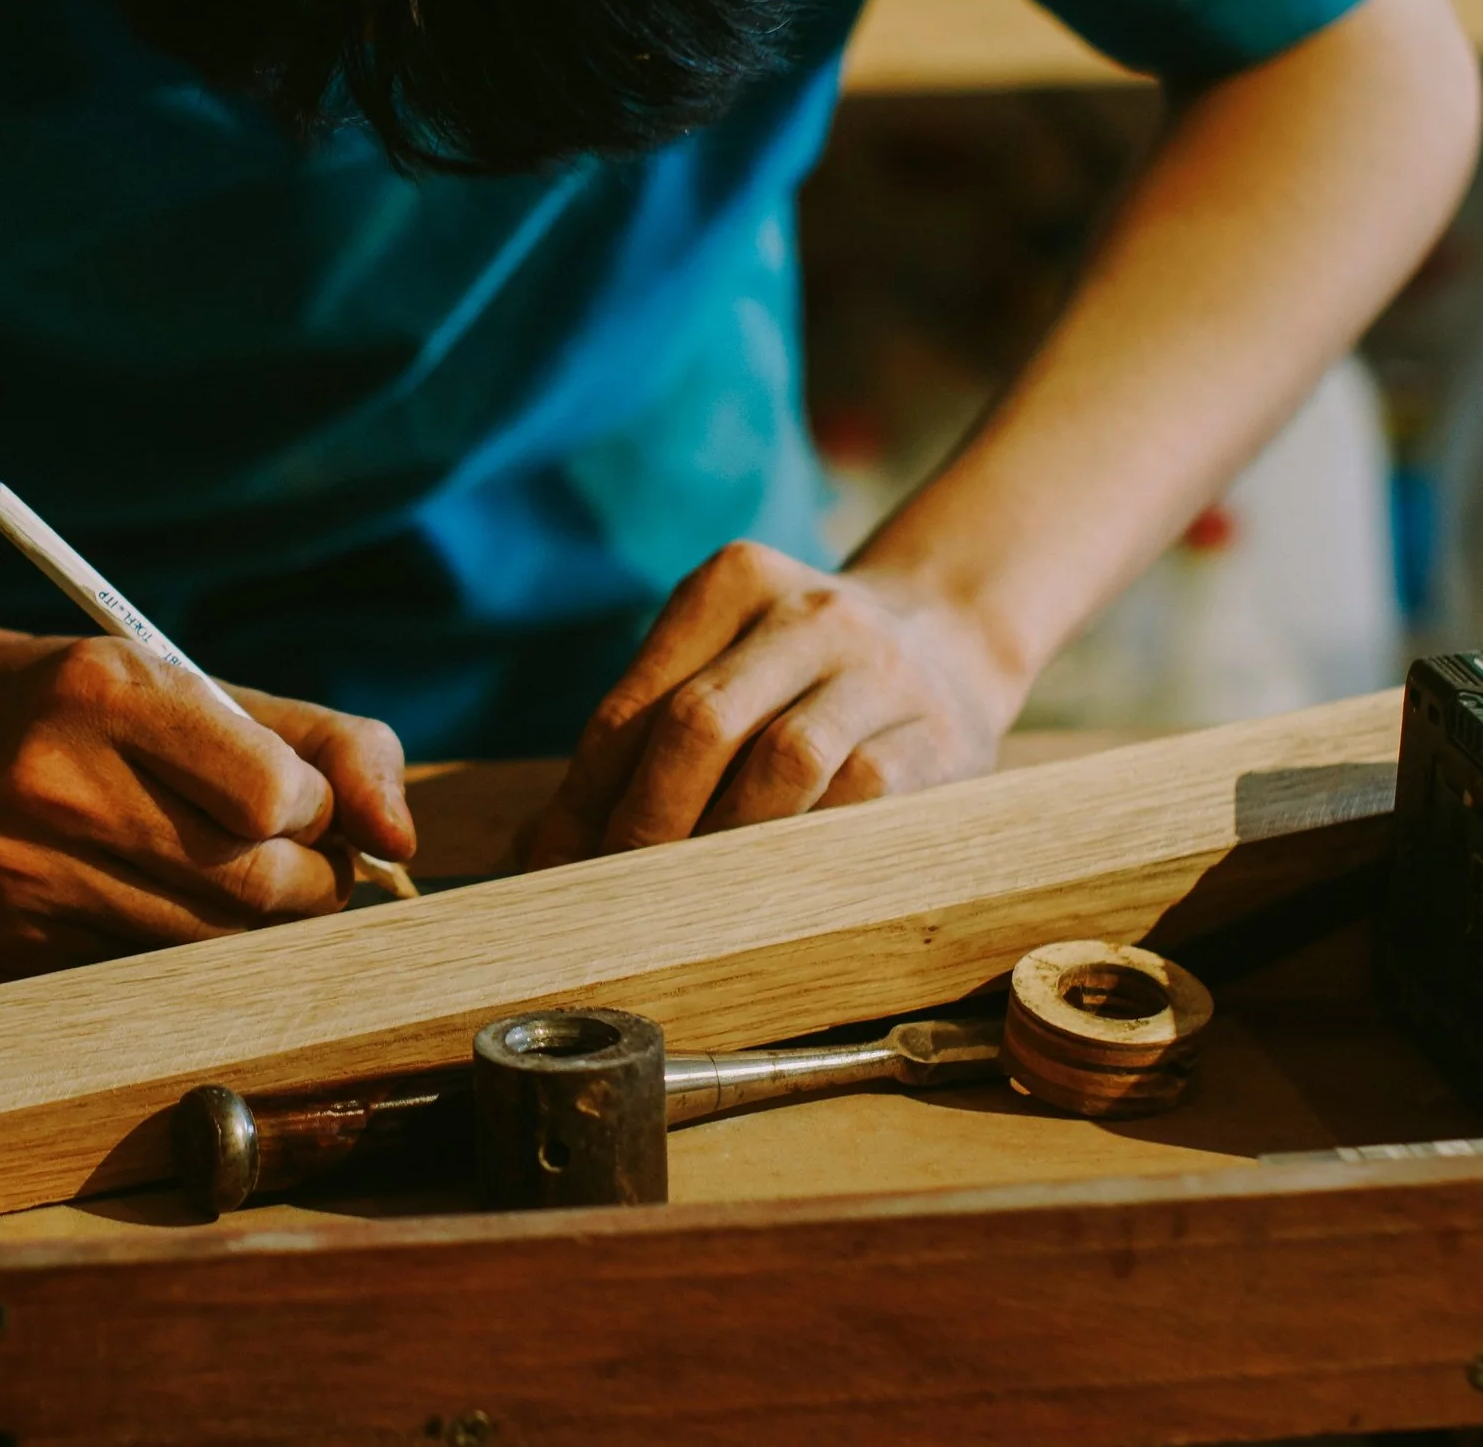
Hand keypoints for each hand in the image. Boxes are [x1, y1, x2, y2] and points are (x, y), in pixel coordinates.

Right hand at [0, 631, 415, 972]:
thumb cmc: (102, 710)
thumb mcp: (207, 691)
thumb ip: (331, 747)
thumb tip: (403, 844)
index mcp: (109, 692)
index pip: (270, 793)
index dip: (312, 809)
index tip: (297, 800)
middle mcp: (55, 780)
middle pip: (252, 885)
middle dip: (308, 881)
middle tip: (298, 859)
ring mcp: (23, 869)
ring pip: (209, 946)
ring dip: (257, 925)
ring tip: (239, 877)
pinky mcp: (6, 938)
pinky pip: (146, 974)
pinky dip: (183, 949)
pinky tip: (158, 900)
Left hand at [523, 542, 1023, 867]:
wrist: (951, 637)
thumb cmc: (796, 678)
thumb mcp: (720, 671)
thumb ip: (635, 744)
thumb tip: (535, 849)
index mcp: (731, 583)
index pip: (634, 704)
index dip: (584, 796)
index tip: (550, 866)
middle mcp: (808, 611)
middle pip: (698, 724)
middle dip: (643, 823)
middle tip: (609, 895)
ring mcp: (880, 668)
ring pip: (782, 761)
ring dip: (721, 843)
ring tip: (680, 902)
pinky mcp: (938, 732)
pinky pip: (859, 797)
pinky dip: (803, 847)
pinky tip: (768, 888)